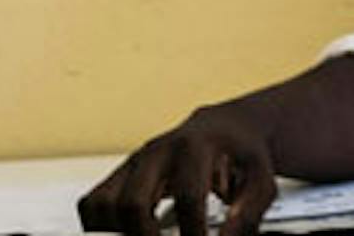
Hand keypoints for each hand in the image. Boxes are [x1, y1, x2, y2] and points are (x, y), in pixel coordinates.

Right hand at [81, 104, 281, 235]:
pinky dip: (101, 226)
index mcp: (194, 148)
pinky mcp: (121, 173)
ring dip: (119, 233)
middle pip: (132, 203)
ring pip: (104, 203)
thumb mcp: (260, 179)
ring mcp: (134, 162)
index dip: (193, 233)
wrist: (224, 128)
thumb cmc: (240, 155)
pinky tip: (126, 234)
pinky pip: (93, 203)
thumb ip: (249, 212)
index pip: (187, 197)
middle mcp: (157, 151)